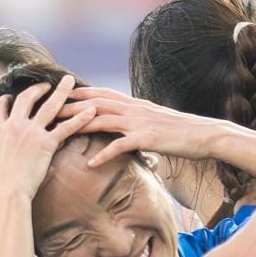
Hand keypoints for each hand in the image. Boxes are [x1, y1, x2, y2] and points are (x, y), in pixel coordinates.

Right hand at [0, 75, 95, 202]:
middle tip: (46, 84)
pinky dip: (80, 118)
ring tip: (70, 81)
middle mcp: (13, 126)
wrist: (5, 196)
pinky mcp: (47, 144)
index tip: (11, 98)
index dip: (6, 100)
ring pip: (50, 105)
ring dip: (62, 91)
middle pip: (26, 98)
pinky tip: (92, 111)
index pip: (0, 106)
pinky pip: (66, 127)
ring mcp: (31, 133)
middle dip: (37, 88)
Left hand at [58, 87, 222, 166]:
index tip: (61, 94)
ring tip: (59, 131)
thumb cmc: (180, 132)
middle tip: (49, 109)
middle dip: (71, 105)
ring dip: (79, 124)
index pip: (103, 94)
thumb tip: (123, 128)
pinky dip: (104, 154)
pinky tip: (90, 164)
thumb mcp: (154, 122)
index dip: (81, 92)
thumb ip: (137, 122)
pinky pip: (120, 145)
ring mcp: (140, 122)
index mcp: (135, 104)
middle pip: (97, 103)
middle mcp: (134, 109)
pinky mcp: (147, 138)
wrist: (205, 134)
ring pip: (103, 119)